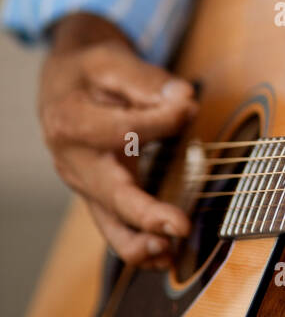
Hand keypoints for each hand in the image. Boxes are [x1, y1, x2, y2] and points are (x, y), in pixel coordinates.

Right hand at [39, 15, 194, 266]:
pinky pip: (114, 227)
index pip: (123, 132)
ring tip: (171, 250)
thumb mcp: (112, 61)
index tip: (188, 107)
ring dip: (140, 243)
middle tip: (181, 225)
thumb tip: (185, 101)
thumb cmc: (90, 71)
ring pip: (109, 224)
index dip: (161, 122)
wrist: (63, 83)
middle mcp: (73, 161)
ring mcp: (83, 184)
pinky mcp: (97, 196)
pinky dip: (138, 243)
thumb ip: (149, 81)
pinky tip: (164, 254)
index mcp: (70, 122)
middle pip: (110, 195)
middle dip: (146, 214)